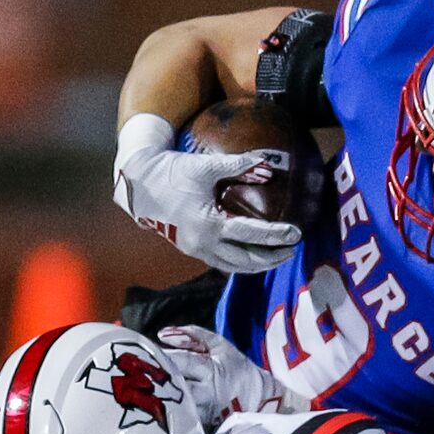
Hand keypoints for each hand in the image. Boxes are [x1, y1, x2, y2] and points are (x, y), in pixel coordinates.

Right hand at [115, 138, 302, 273]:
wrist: (137, 185)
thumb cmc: (172, 171)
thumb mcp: (206, 166)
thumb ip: (238, 166)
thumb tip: (268, 167)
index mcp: (208, 225)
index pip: (251, 235)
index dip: (276, 236)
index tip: (296, 234)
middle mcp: (203, 244)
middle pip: (246, 261)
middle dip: (271, 259)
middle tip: (291, 250)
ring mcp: (195, 250)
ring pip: (234, 267)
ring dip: (257, 265)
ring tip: (277, 256)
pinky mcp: (191, 249)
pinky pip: (222, 262)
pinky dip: (241, 262)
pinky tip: (254, 254)